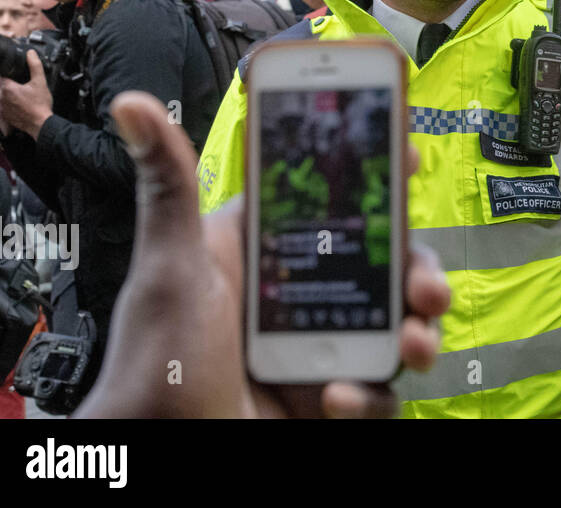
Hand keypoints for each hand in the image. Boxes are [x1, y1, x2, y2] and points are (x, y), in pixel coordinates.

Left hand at [0, 51, 53, 139]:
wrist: (40, 123)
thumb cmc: (40, 105)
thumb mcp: (40, 82)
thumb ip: (35, 66)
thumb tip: (30, 53)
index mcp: (6, 86)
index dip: (4, 70)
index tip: (11, 70)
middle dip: (0, 79)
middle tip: (12, 79)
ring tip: (5, 88)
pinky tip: (2, 99)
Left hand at [76, 91, 449, 418]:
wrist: (163, 455)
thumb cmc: (155, 364)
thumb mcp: (172, 267)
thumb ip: (169, 186)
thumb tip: (133, 104)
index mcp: (269, 252)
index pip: (336, 201)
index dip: (378, 179)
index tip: (407, 157)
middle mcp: (302, 296)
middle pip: (387, 267)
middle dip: (421, 271)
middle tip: (426, 286)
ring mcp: (321, 347)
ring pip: (399, 327)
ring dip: (419, 334)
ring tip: (413, 343)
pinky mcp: (330, 398)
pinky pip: (379, 393)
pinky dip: (369, 398)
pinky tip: (334, 396)